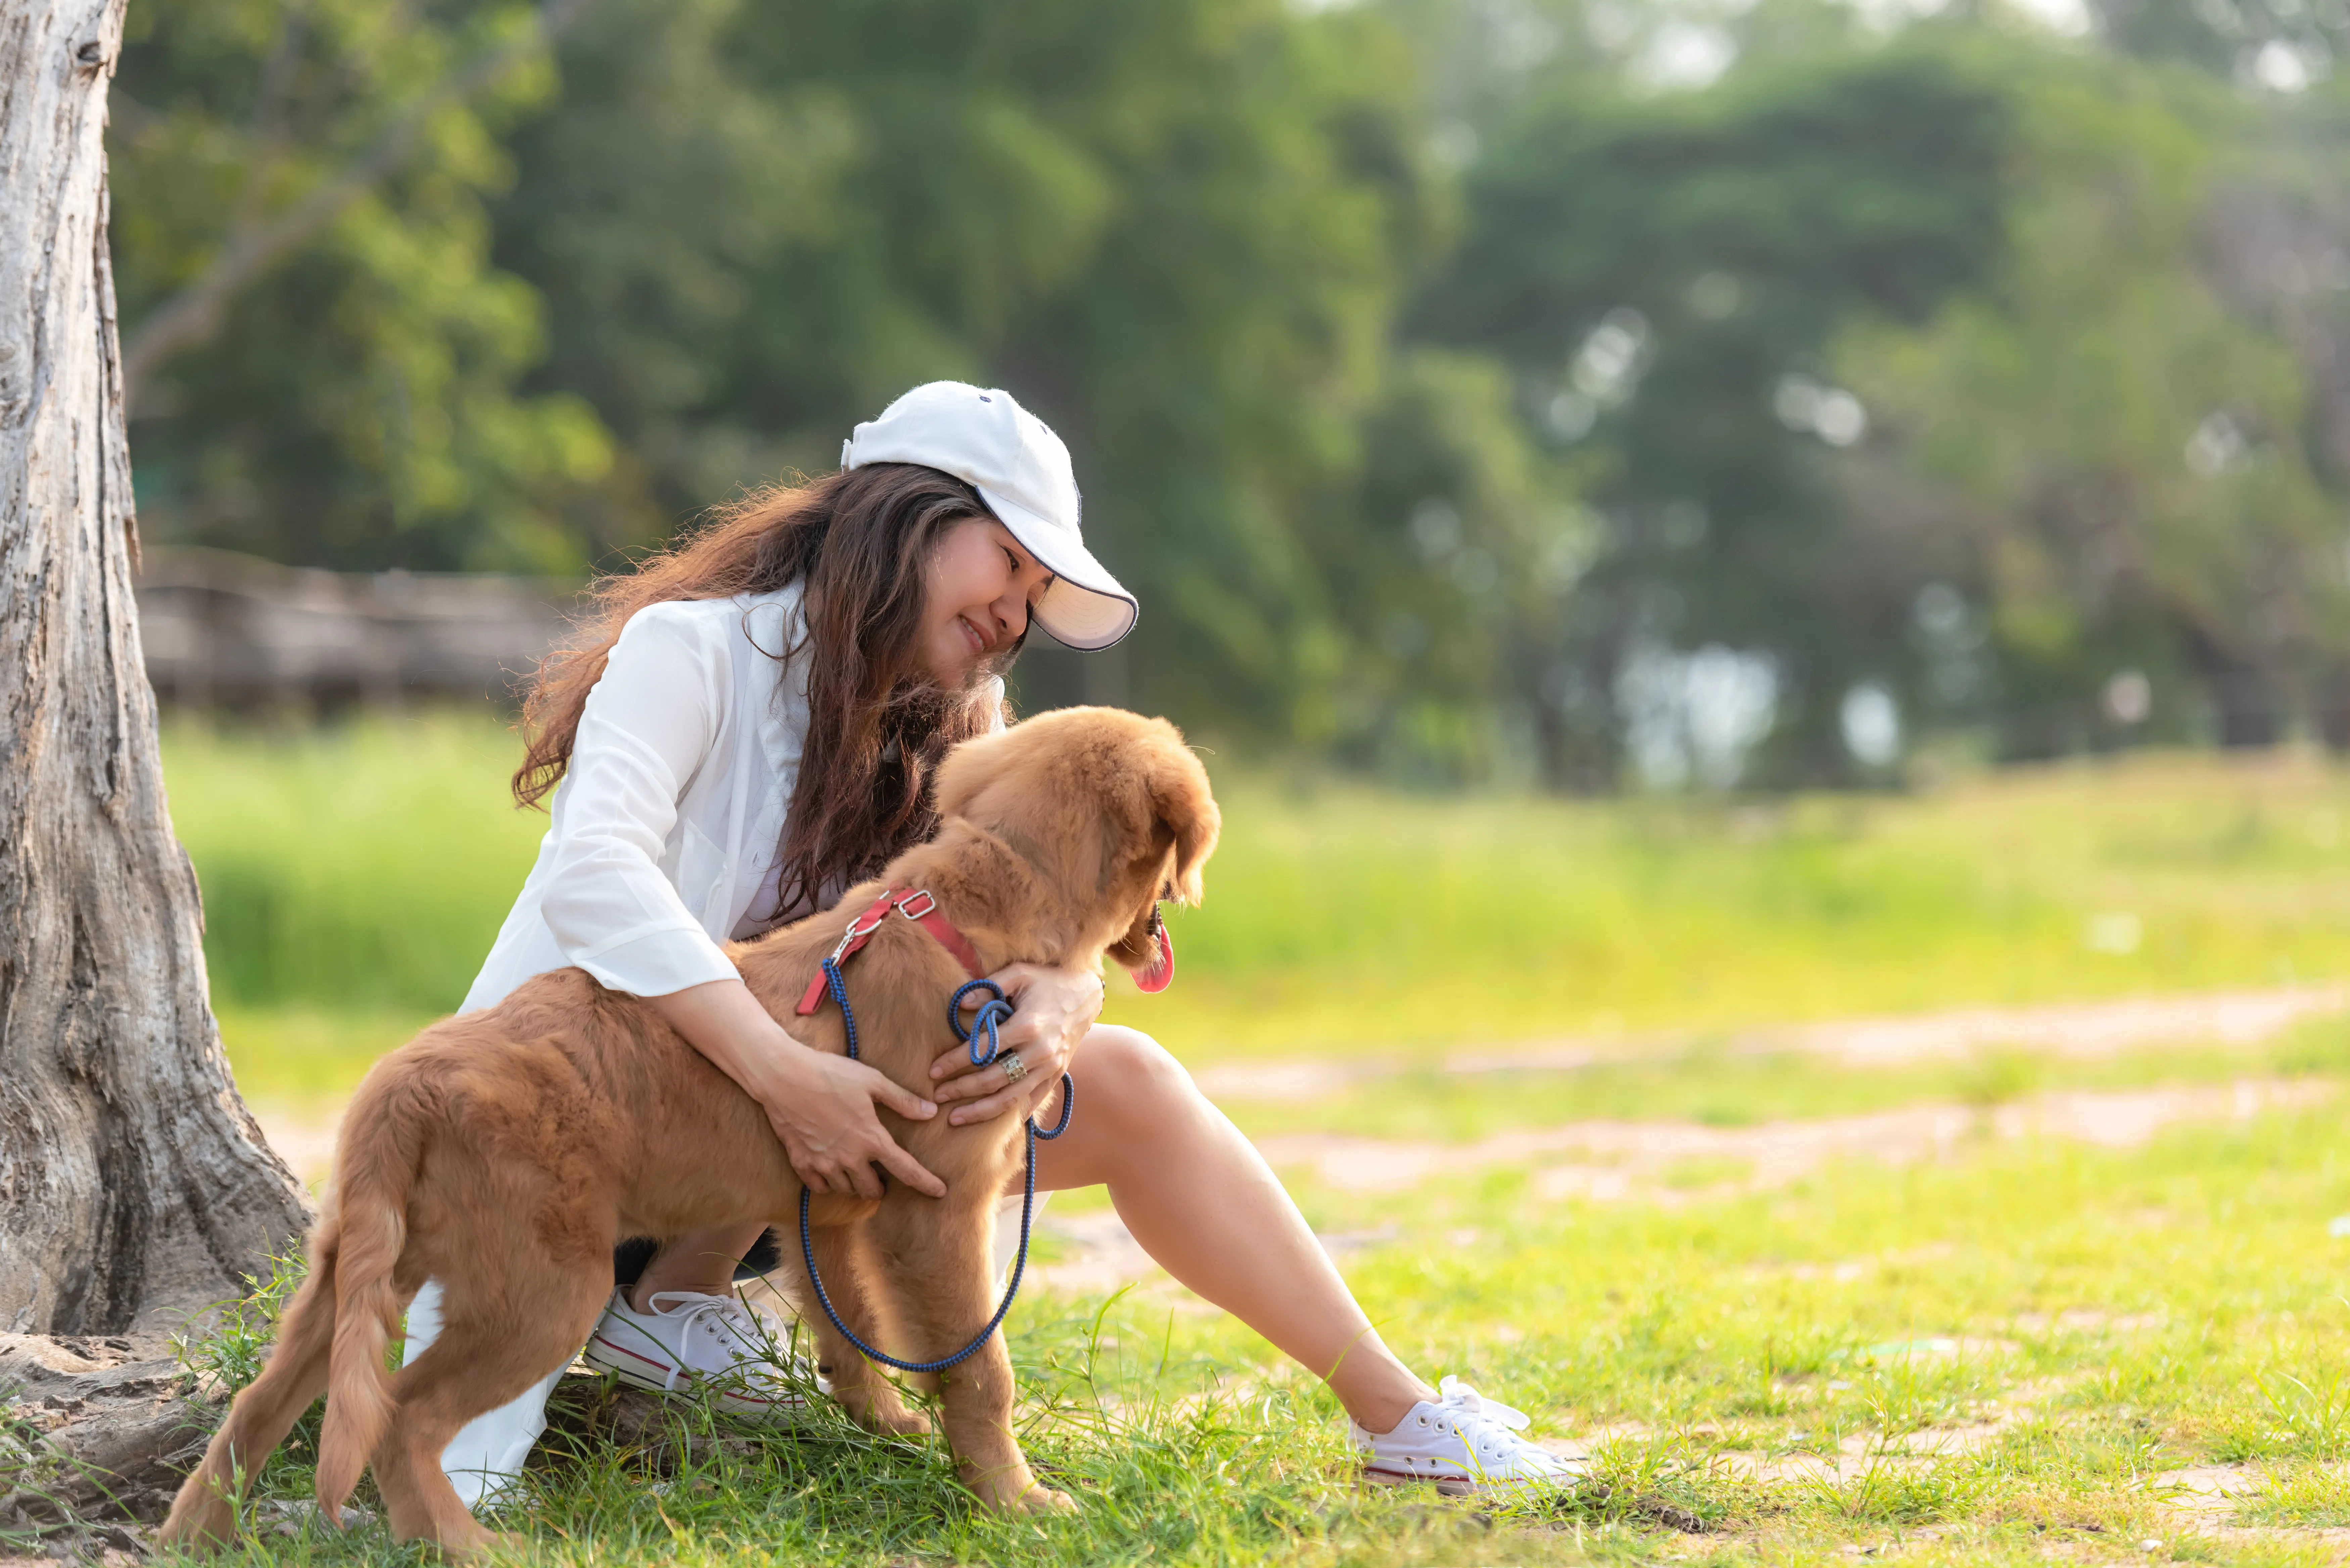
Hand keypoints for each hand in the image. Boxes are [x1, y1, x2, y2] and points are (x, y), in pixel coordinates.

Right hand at [647, 976, 944, 1200]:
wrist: (783, 1077)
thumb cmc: (830, 1074)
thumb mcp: (873, 1081)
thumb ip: (902, 1100)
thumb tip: (930, 1112)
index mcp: (871, 1138)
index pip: (906, 1169)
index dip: (925, 1183)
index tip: (939, 1191)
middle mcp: (849, 1158)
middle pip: (872, 1189)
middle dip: (882, 1188)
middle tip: (884, 1180)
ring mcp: (823, 1163)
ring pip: (846, 1190)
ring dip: (856, 1186)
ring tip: (859, 1175)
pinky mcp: (801, 1162)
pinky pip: (819, 1187)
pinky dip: (828, 1185)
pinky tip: (832, 1174)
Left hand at [929, 961, 1103, 1125]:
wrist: (1087, 996)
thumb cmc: (1048, 982)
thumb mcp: (1020, 973)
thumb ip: (990, 986)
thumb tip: (961, 1004)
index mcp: (1028, 1025)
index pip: (982, 1050)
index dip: (954, 1062)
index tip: (933, 1071)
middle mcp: (1040, 1051)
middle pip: (994, 1080)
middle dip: (962, 1090)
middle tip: (937, 1097)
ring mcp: (1051, 1067)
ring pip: (1011, 1099)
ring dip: (981, 1111)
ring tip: (955, 1119)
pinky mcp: (1057, 1075)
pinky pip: (1032, 1101)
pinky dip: (1012, 1115)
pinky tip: (991, 1122)